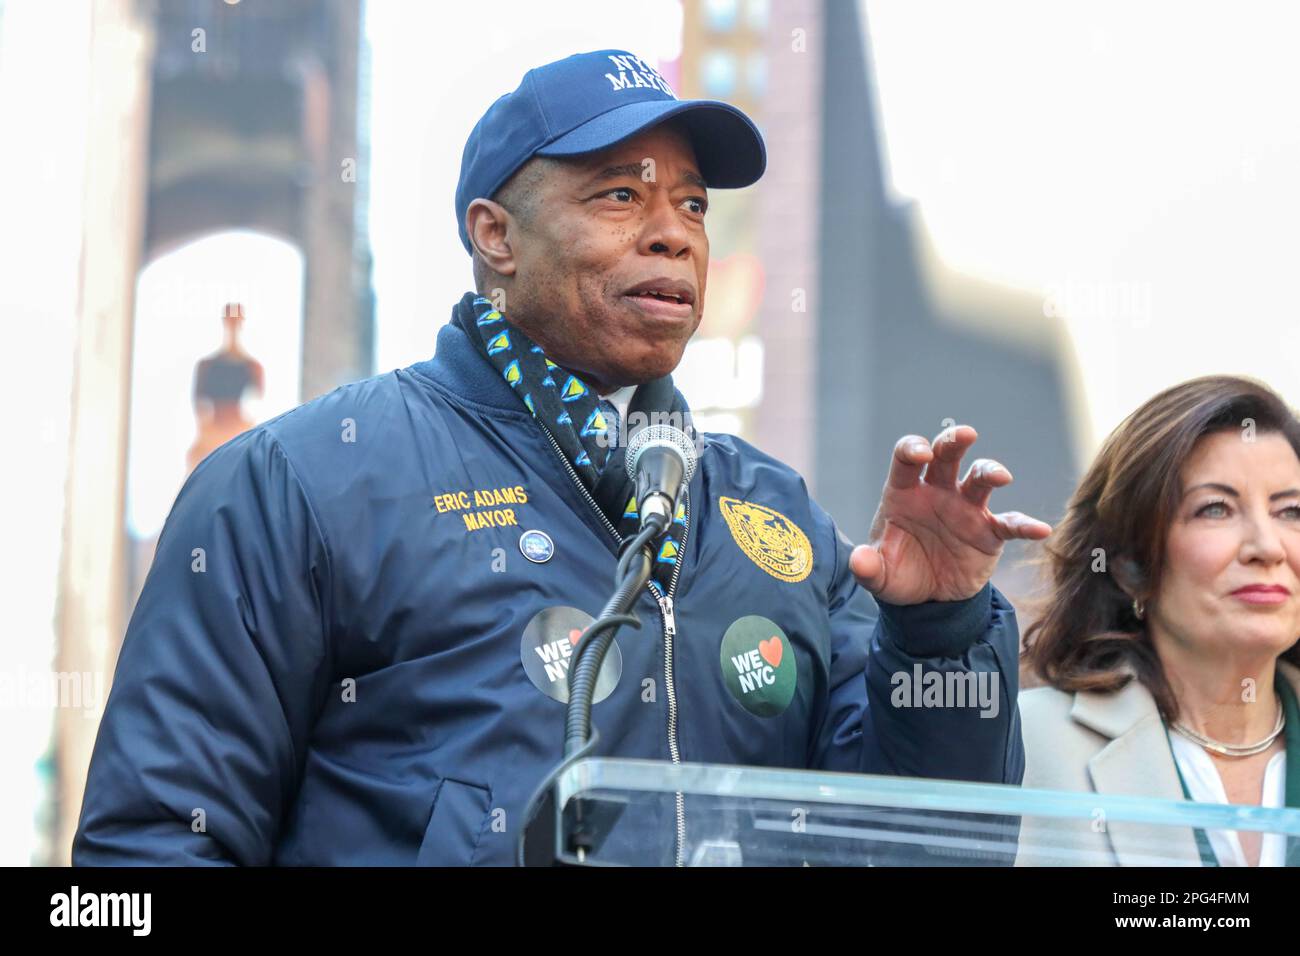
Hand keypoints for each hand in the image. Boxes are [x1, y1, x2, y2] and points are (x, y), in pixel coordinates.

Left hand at [849, 425, 1051, 604]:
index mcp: (904, 493)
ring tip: (1000, 476)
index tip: (920, 454)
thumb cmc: (899, 574)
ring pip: (979, 479)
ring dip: (990, 471)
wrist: (928, 600)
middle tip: (965, 434)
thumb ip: (868, 567)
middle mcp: (937, 492)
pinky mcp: (989, 532)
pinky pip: (1010, 524)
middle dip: (954, 440)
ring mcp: (965, 509)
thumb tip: (859, 560)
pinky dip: (1025, 525)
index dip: (913, 449)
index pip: (906, 459)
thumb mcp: (879, 576)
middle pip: (946, 455)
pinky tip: (1040, 530)